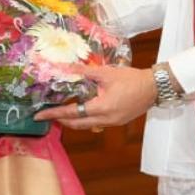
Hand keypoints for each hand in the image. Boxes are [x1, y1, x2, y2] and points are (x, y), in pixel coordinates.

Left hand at [34, 64, 156, 130]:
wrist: (154, 87)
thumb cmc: (131, 78)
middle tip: (47, 115)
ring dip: (73, 121)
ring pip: (87, 126)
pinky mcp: (118, 122)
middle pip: (77, 124)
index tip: (40, 115)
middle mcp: (105, 120)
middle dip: (61, 121)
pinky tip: (82, 111)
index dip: (54, 114)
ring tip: (62, 113)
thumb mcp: (106, 73)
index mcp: (101, 107)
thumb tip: (65, 68)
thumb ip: (84, 72)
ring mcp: (112, 123)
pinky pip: (96, 124)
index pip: (71, 113)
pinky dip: (86, 119)